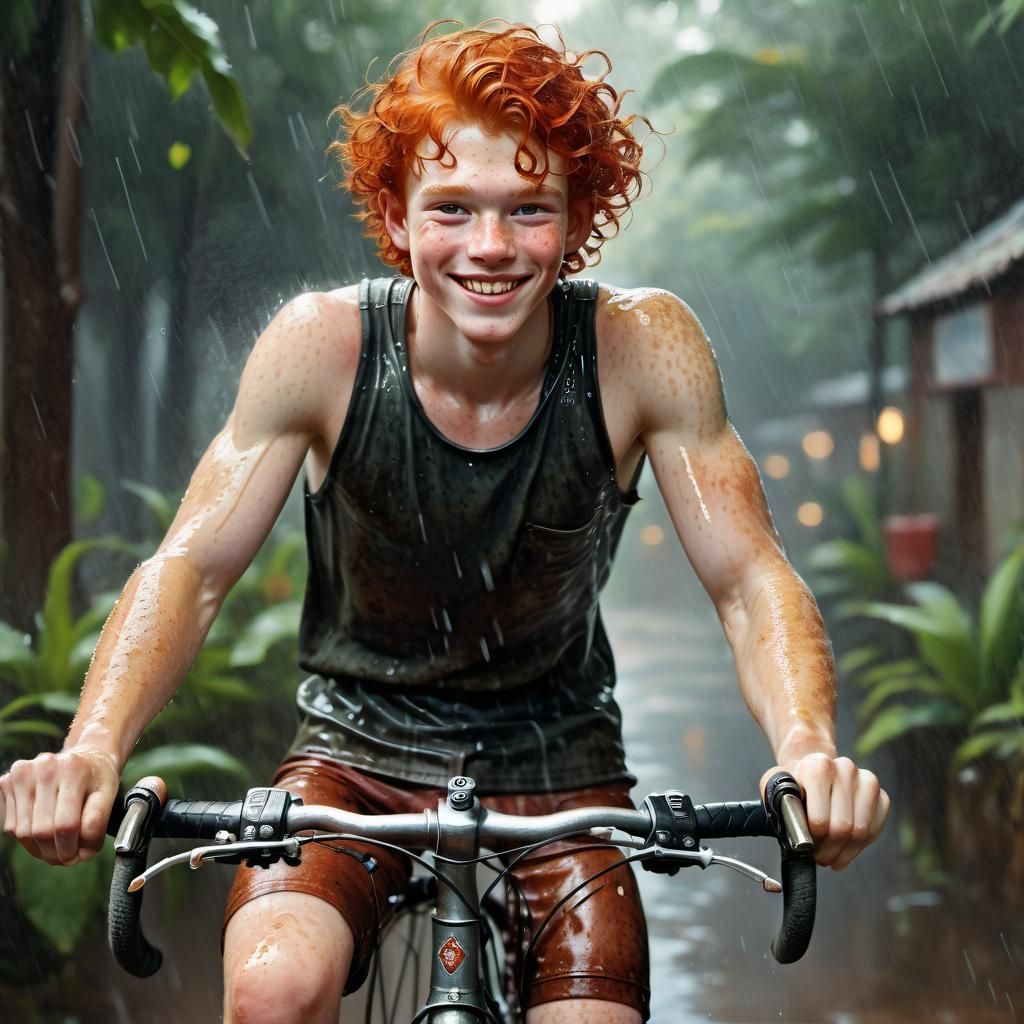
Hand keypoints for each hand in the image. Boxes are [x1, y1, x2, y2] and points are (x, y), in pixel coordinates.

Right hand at [0, 748, 120, 865]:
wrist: (84, 756)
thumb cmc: (97, 778)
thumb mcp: (109, 794)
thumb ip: (99, 820)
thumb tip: (84, 850)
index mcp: (73, 769)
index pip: (66, 825)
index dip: (70, 848)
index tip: (76, 857)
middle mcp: (44, 767)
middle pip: (41, 831)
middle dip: (54, 852)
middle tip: (67, 856)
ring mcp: (22, 773)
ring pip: (22, 832)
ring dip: (39, 848)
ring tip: (56, 846)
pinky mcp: (6, 782)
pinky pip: (10, 826)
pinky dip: (27, 838)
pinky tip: (44, 831)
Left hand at [761, 753, 889, 869]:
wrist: (813, 768)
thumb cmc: (794, 784)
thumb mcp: (776, 790)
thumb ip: (780, 807)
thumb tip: (795, 834)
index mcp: (818, 767)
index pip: (820, 820)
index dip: (811, 841)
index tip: (805, 846)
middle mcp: (845, 769)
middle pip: (842, 828)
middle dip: (828, 850)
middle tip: (818, 857)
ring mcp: (867, 781)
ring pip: (861, 833)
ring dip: (844, 852)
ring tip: (830, 855)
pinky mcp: (882, 795)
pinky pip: (874, 831)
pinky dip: (859, 846)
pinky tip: (845, 847)